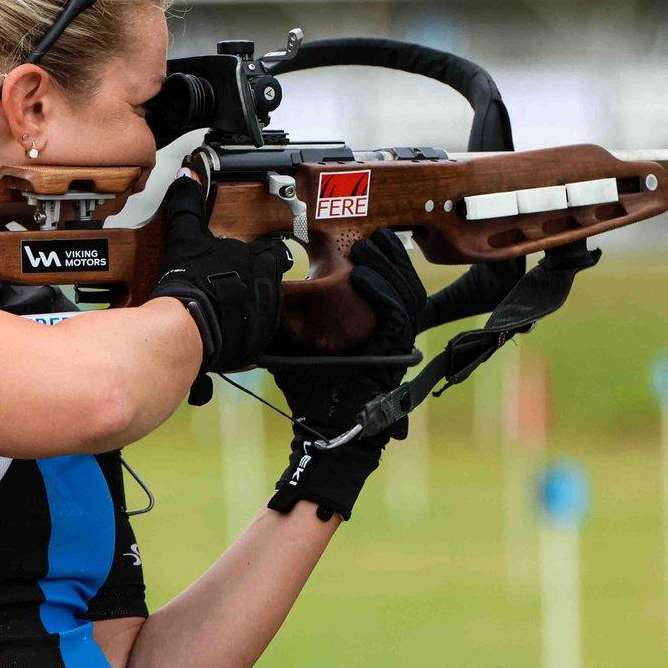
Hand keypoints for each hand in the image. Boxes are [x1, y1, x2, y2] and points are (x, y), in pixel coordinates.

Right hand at [153, 176, 288, 376]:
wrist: (189, 327)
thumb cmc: (190, 281)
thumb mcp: (185, 238)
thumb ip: (188, 207)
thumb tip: (187, 177)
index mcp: (255, 256)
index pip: (265, 250)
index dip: (250, 256)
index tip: (236, 263)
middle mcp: (268, 283)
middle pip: (270, 276)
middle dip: (254, 278)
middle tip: (231, 285)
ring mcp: (268, 312)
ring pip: (268, 302)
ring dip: (253, 302)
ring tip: (230, 306)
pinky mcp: (261, 336)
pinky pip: (261, 328)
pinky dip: (249, 326)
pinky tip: (230, 326)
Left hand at [267, 229, 426, 520]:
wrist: (320, 431)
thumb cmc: (309, 393)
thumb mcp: (296, 347)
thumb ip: (289, 322)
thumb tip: (260, 295)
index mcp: (375, 331)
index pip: (392, 288)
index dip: (388, 262)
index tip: (369, 239)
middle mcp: (391, 336)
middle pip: (405, 286)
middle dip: (391, 258)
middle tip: (373, 236)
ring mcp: (395, 346)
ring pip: (407, 297)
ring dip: (388, 268)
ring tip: (368, 248)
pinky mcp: (394, 356)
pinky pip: (397, 317)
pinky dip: (383, 293)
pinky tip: (365, 276)